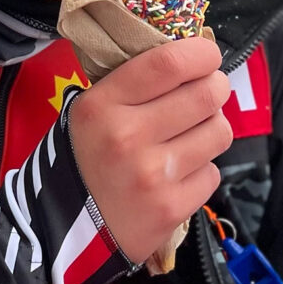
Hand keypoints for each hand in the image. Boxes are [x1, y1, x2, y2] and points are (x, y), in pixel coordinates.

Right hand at [66, 39, 232, 264]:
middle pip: (206, 94)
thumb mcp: (90, 111)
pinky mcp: (172, 208)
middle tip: (210, 91)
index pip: (168, 63)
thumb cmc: (83, 159)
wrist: (64, 229)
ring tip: (192, 135)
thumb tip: (190, 59)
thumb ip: (134, 84)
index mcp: (103, 105)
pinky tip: (179, 174)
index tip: (207, 56)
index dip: (201, 53)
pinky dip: (202, 170)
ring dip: (212, 128)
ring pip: (219, 132)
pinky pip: (213, 173)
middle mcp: (128, 137)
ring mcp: (153, 176)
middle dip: (216, 87)